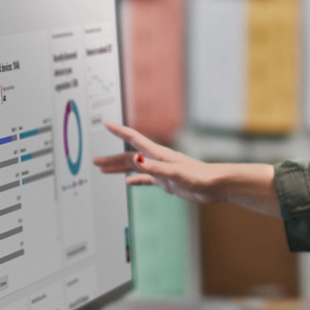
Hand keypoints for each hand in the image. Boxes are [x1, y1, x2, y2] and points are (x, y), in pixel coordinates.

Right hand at [93, 122, 279, 215]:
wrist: (215, 186)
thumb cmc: (199, 177)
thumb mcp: (175, 173)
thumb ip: (155, 168)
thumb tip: (136, 161)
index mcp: (158, 154)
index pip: (134, 139)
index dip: (119, 131)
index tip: (105, 123)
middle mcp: (158, 160)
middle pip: (129, 157)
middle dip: (112, 158)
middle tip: (95, 161)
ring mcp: (161, 170)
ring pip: (135, 168)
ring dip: (119, 168)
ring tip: (103, 170)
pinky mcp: (167, 181)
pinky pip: (146, 180)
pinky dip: (136, 180)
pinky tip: (128, 183)